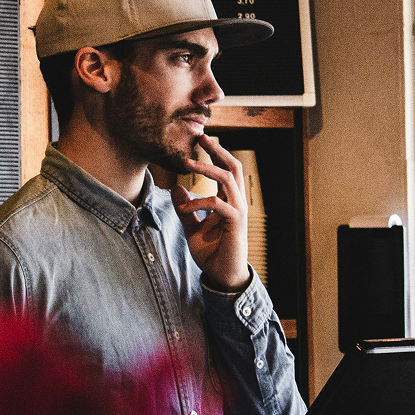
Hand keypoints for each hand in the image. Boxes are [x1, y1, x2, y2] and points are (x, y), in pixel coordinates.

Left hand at [171, 135, 250, 291]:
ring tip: (187, 162)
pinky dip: (199, 202)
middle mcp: (237, 202)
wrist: (223, 276)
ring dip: (207, 168)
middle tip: (201, 137)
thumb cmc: (212, 253)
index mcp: (229, 201)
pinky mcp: (236, 223)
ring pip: (228, 179)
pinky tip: (185, 207)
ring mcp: (238, 212)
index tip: (200, 141)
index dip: (215, 154)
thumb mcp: (192, 228)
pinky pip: (218, 204)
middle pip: (233, 167)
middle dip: (217, 150)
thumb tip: (176, 189)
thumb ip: (185, 209)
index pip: (225, 170)